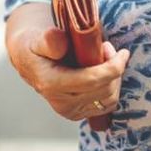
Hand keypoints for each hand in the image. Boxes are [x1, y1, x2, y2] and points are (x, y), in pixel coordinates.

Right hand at [7, 25, 129, 121]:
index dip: (113, 67)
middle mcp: (61, 103)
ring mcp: (70, 111)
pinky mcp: (77, 114)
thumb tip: (60, 42)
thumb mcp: (37, 37)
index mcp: (51, 84)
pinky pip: (106, 105)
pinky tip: (104, 71)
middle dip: (114, 68)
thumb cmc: (34, 45)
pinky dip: (111, 87)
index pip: (93, 80)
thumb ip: (48, 39)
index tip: (123, 52)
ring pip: (109, 99)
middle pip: (104, 90)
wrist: (28, 60)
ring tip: (104, 58)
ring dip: (114, 78)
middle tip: (106, 48)